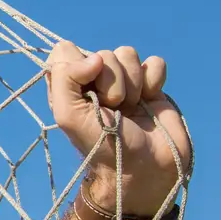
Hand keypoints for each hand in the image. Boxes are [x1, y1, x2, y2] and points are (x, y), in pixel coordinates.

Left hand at [45, 43, 191, 219]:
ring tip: (131, 108)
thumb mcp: (69, 115)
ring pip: (128, 54)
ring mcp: (125, 82)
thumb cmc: (101, 146)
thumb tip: (94, 57)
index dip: (78, 65)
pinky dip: (154, 79)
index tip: (88, 90)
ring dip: (132, 82)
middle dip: (110, 82)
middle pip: (102, 54)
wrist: (144, 168)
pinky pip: (155, 63)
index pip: (65, 51)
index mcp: (70, 86)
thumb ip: (65, 78)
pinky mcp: (152, 85)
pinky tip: (150, 98)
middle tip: (113, 109)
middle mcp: (95, 80)